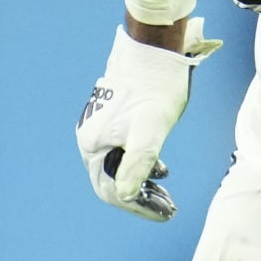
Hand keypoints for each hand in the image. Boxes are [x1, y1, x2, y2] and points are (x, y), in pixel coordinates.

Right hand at [75, 19, 219, 220]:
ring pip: (119, 167)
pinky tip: (162, 170)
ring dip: (142, 183)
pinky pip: (123, 152)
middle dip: (141, 198)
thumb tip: (125, 194)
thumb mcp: (151, 129)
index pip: (112, 190)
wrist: (154, 47)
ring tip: (167, 194)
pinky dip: (142, 165)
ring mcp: (101, 128)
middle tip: (169, 207)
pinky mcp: (114, 118)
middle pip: (112, 181)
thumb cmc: (156, 86)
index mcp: (94, 144)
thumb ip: (138, 162)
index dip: (139, 206)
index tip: (166, 213)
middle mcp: (91, 138)